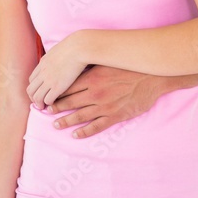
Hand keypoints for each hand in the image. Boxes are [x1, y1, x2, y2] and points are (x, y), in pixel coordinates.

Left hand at [27, 34, 86, 108]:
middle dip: (33, 98)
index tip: (39, 92)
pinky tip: (54, 103)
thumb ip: (54, 57)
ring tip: (44, 107)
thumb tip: (56, 58)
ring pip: (36, 96)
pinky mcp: (57, 86)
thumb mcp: (58, 50)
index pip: (32, 79)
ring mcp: (49, 80)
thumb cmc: (74, 46)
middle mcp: (43, 72)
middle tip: (39, 103)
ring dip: (39, 103)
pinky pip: (47, 99)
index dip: (34, 88)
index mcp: (43, 63)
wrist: (78, 48)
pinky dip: (48, 103)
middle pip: (31, 89)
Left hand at [46, 67, 176, 137]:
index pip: (68, 87)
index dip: (56, 93)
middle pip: (70, 102)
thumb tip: (76, 66)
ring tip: (56, 125)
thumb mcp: (107, 62)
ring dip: (66, 121)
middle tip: (46, 112)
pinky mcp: (115, 115)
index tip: (47, 97)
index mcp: (92, 77)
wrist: (152, 77)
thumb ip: (92, 67)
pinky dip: (84, 132)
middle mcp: (96, 92)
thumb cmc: (129, 67)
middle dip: (56, 108)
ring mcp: (105, 105)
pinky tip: (76, 135)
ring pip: (80, 116)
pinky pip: (96, 126)